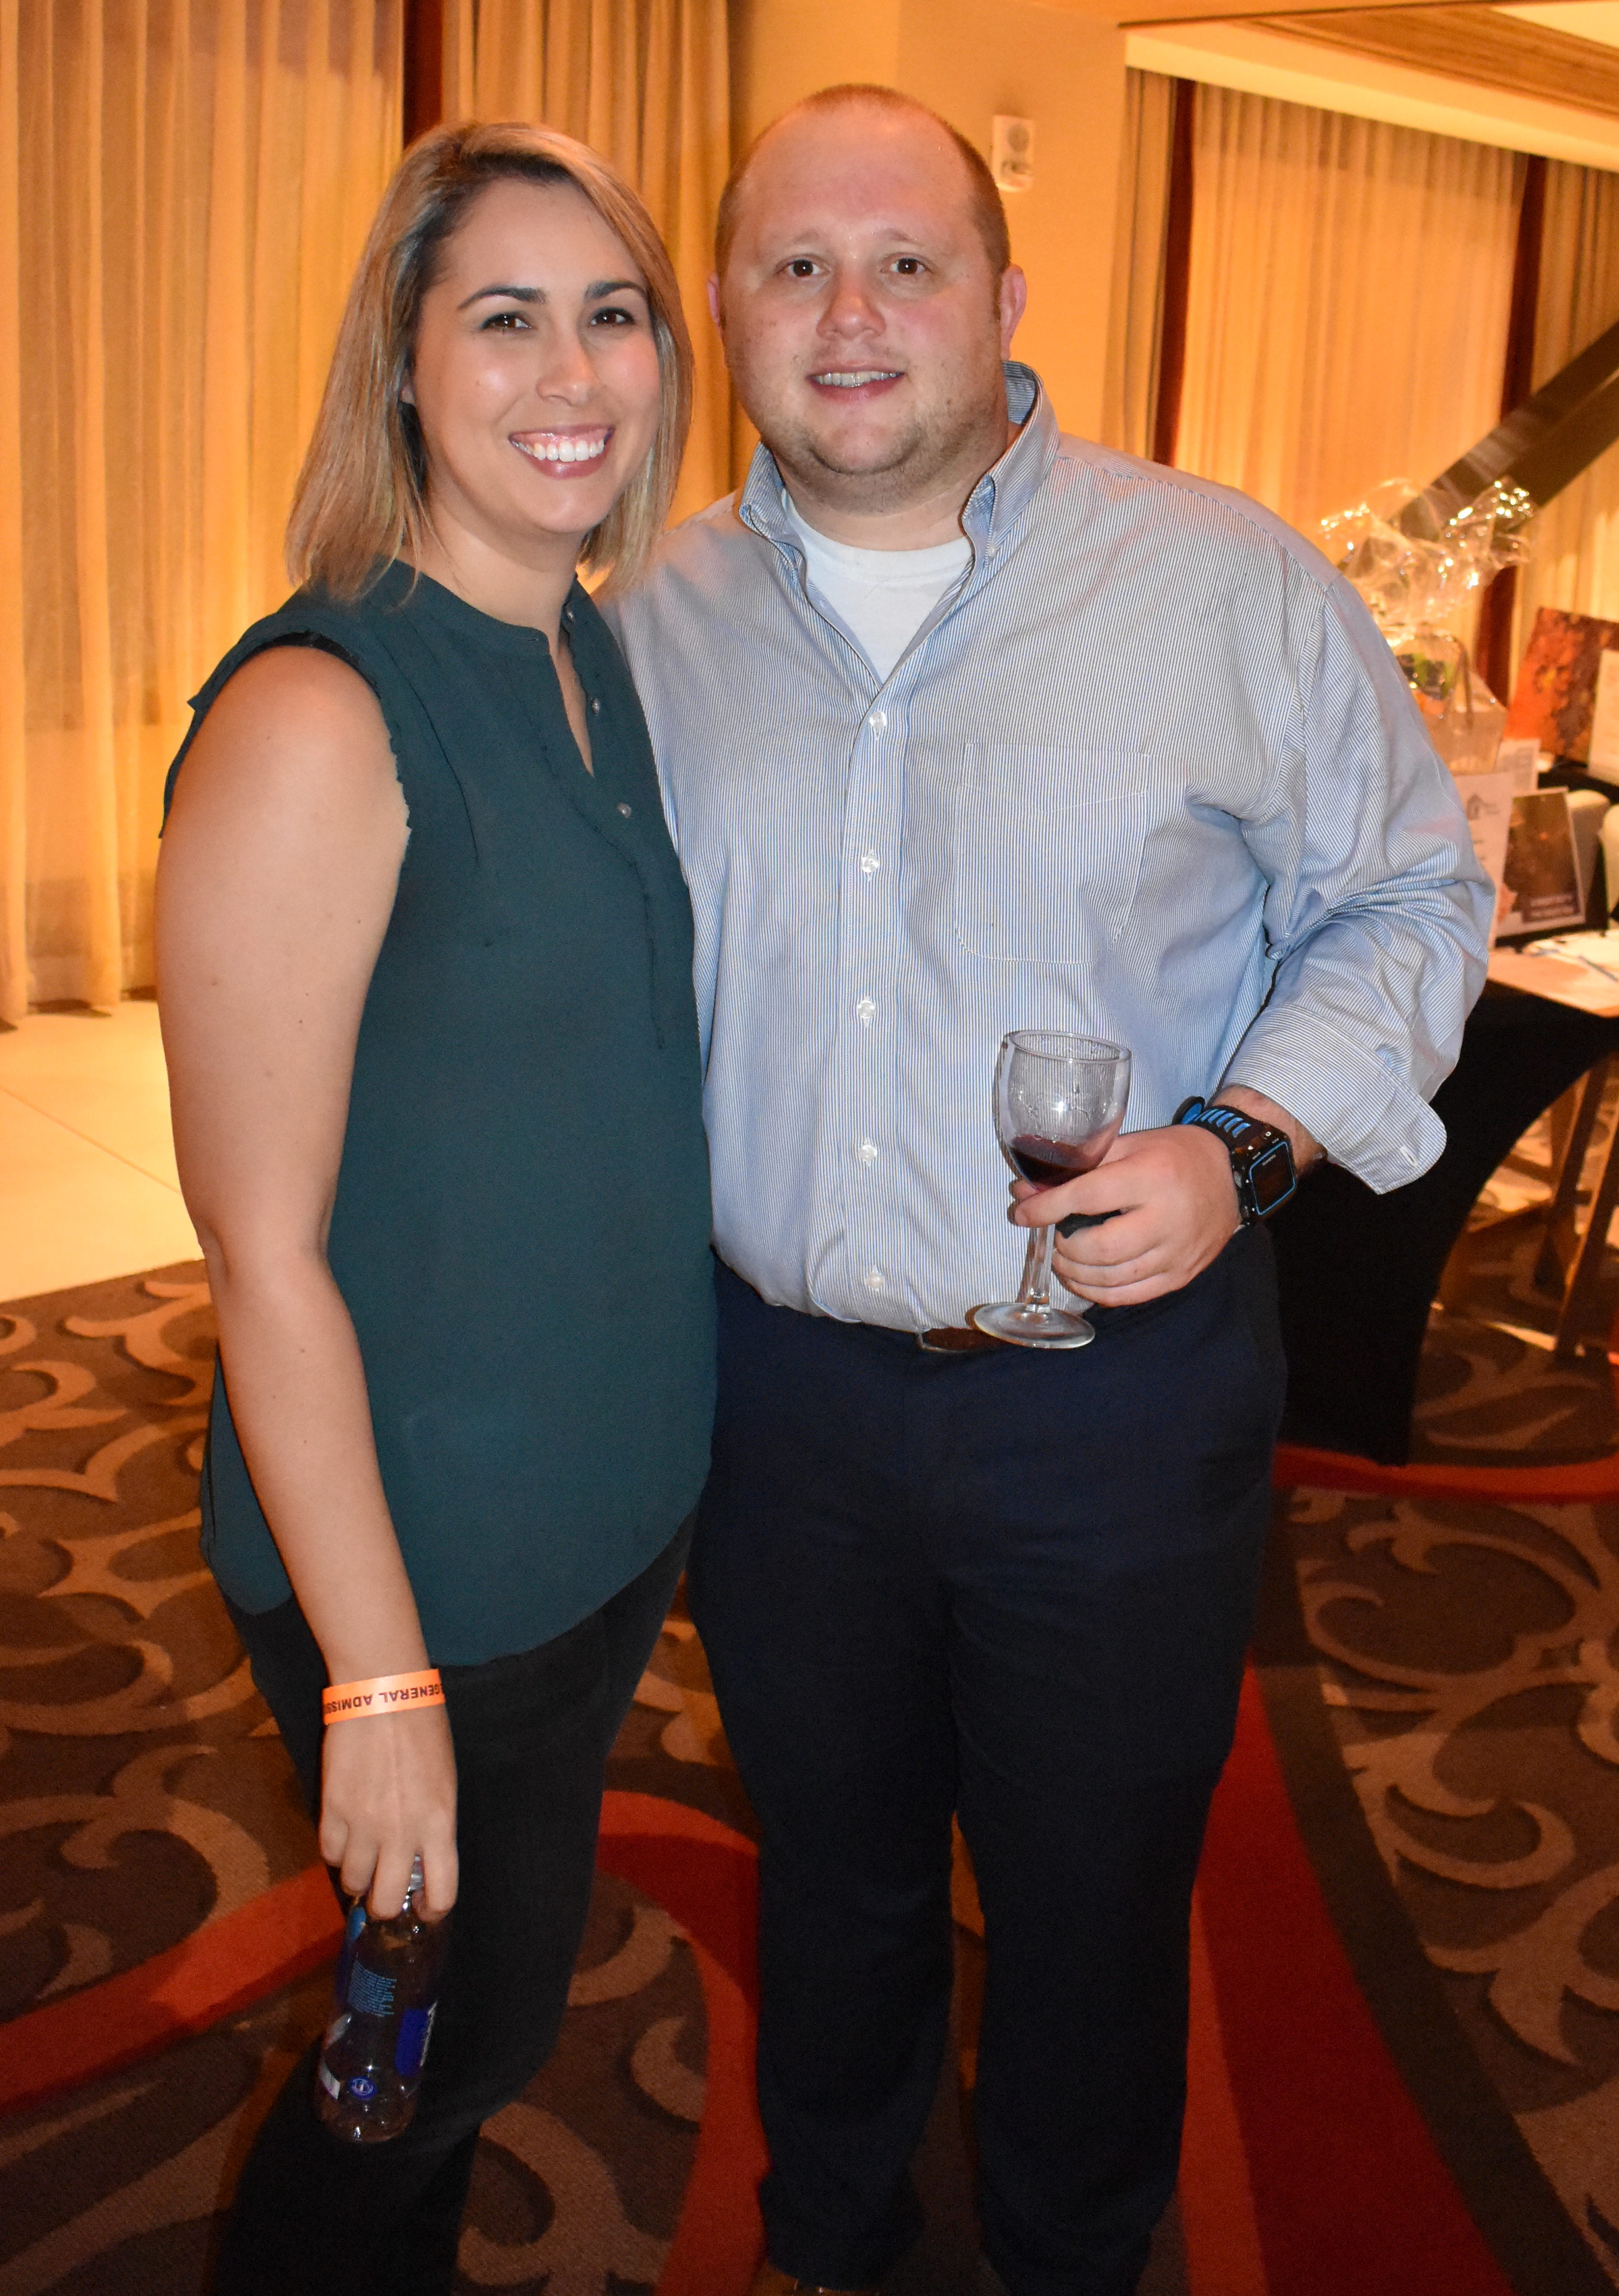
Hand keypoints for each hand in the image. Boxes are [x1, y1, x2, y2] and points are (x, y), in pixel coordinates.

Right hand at [319, 1703, 457, 1920]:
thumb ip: (434, 1825)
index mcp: (440, 1823)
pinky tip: (344, 1834)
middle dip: (385, 1904)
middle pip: (387, 1902)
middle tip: (384, 1890)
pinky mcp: (332, 1808)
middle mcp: (402, 1832)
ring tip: (362, 1857)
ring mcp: (363, 1823)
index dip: (432, 1909)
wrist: (383, 1692)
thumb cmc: (423, 1730)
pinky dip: (335, 1850)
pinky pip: (329, 1852)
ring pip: (352, 1881)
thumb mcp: (444, 1781)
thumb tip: (420, 1859)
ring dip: (357, 1876)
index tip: (423, 1906)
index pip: (442, 1893)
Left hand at [1011, 1122, 1240, 1307]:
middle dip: (1064, 1246)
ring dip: (1075, 1273)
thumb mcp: (1130, 1145)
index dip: (1046, 1208)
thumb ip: (1079, 1167)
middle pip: (1100, 1247)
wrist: (1232, 1175)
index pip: (1087, 1198)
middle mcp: (1167, 1218)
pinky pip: (1133, 1295)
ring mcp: (1177, 1252)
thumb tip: (1027, 1190)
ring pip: (1113, 1278)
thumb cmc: (1174, 1155)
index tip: (1020, 1213)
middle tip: (1055, 1237)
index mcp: (1151, 1177)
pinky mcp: (1181, 1275)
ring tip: (1063, 1259)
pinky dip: (1099, 1293)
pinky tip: (1083, 1280)